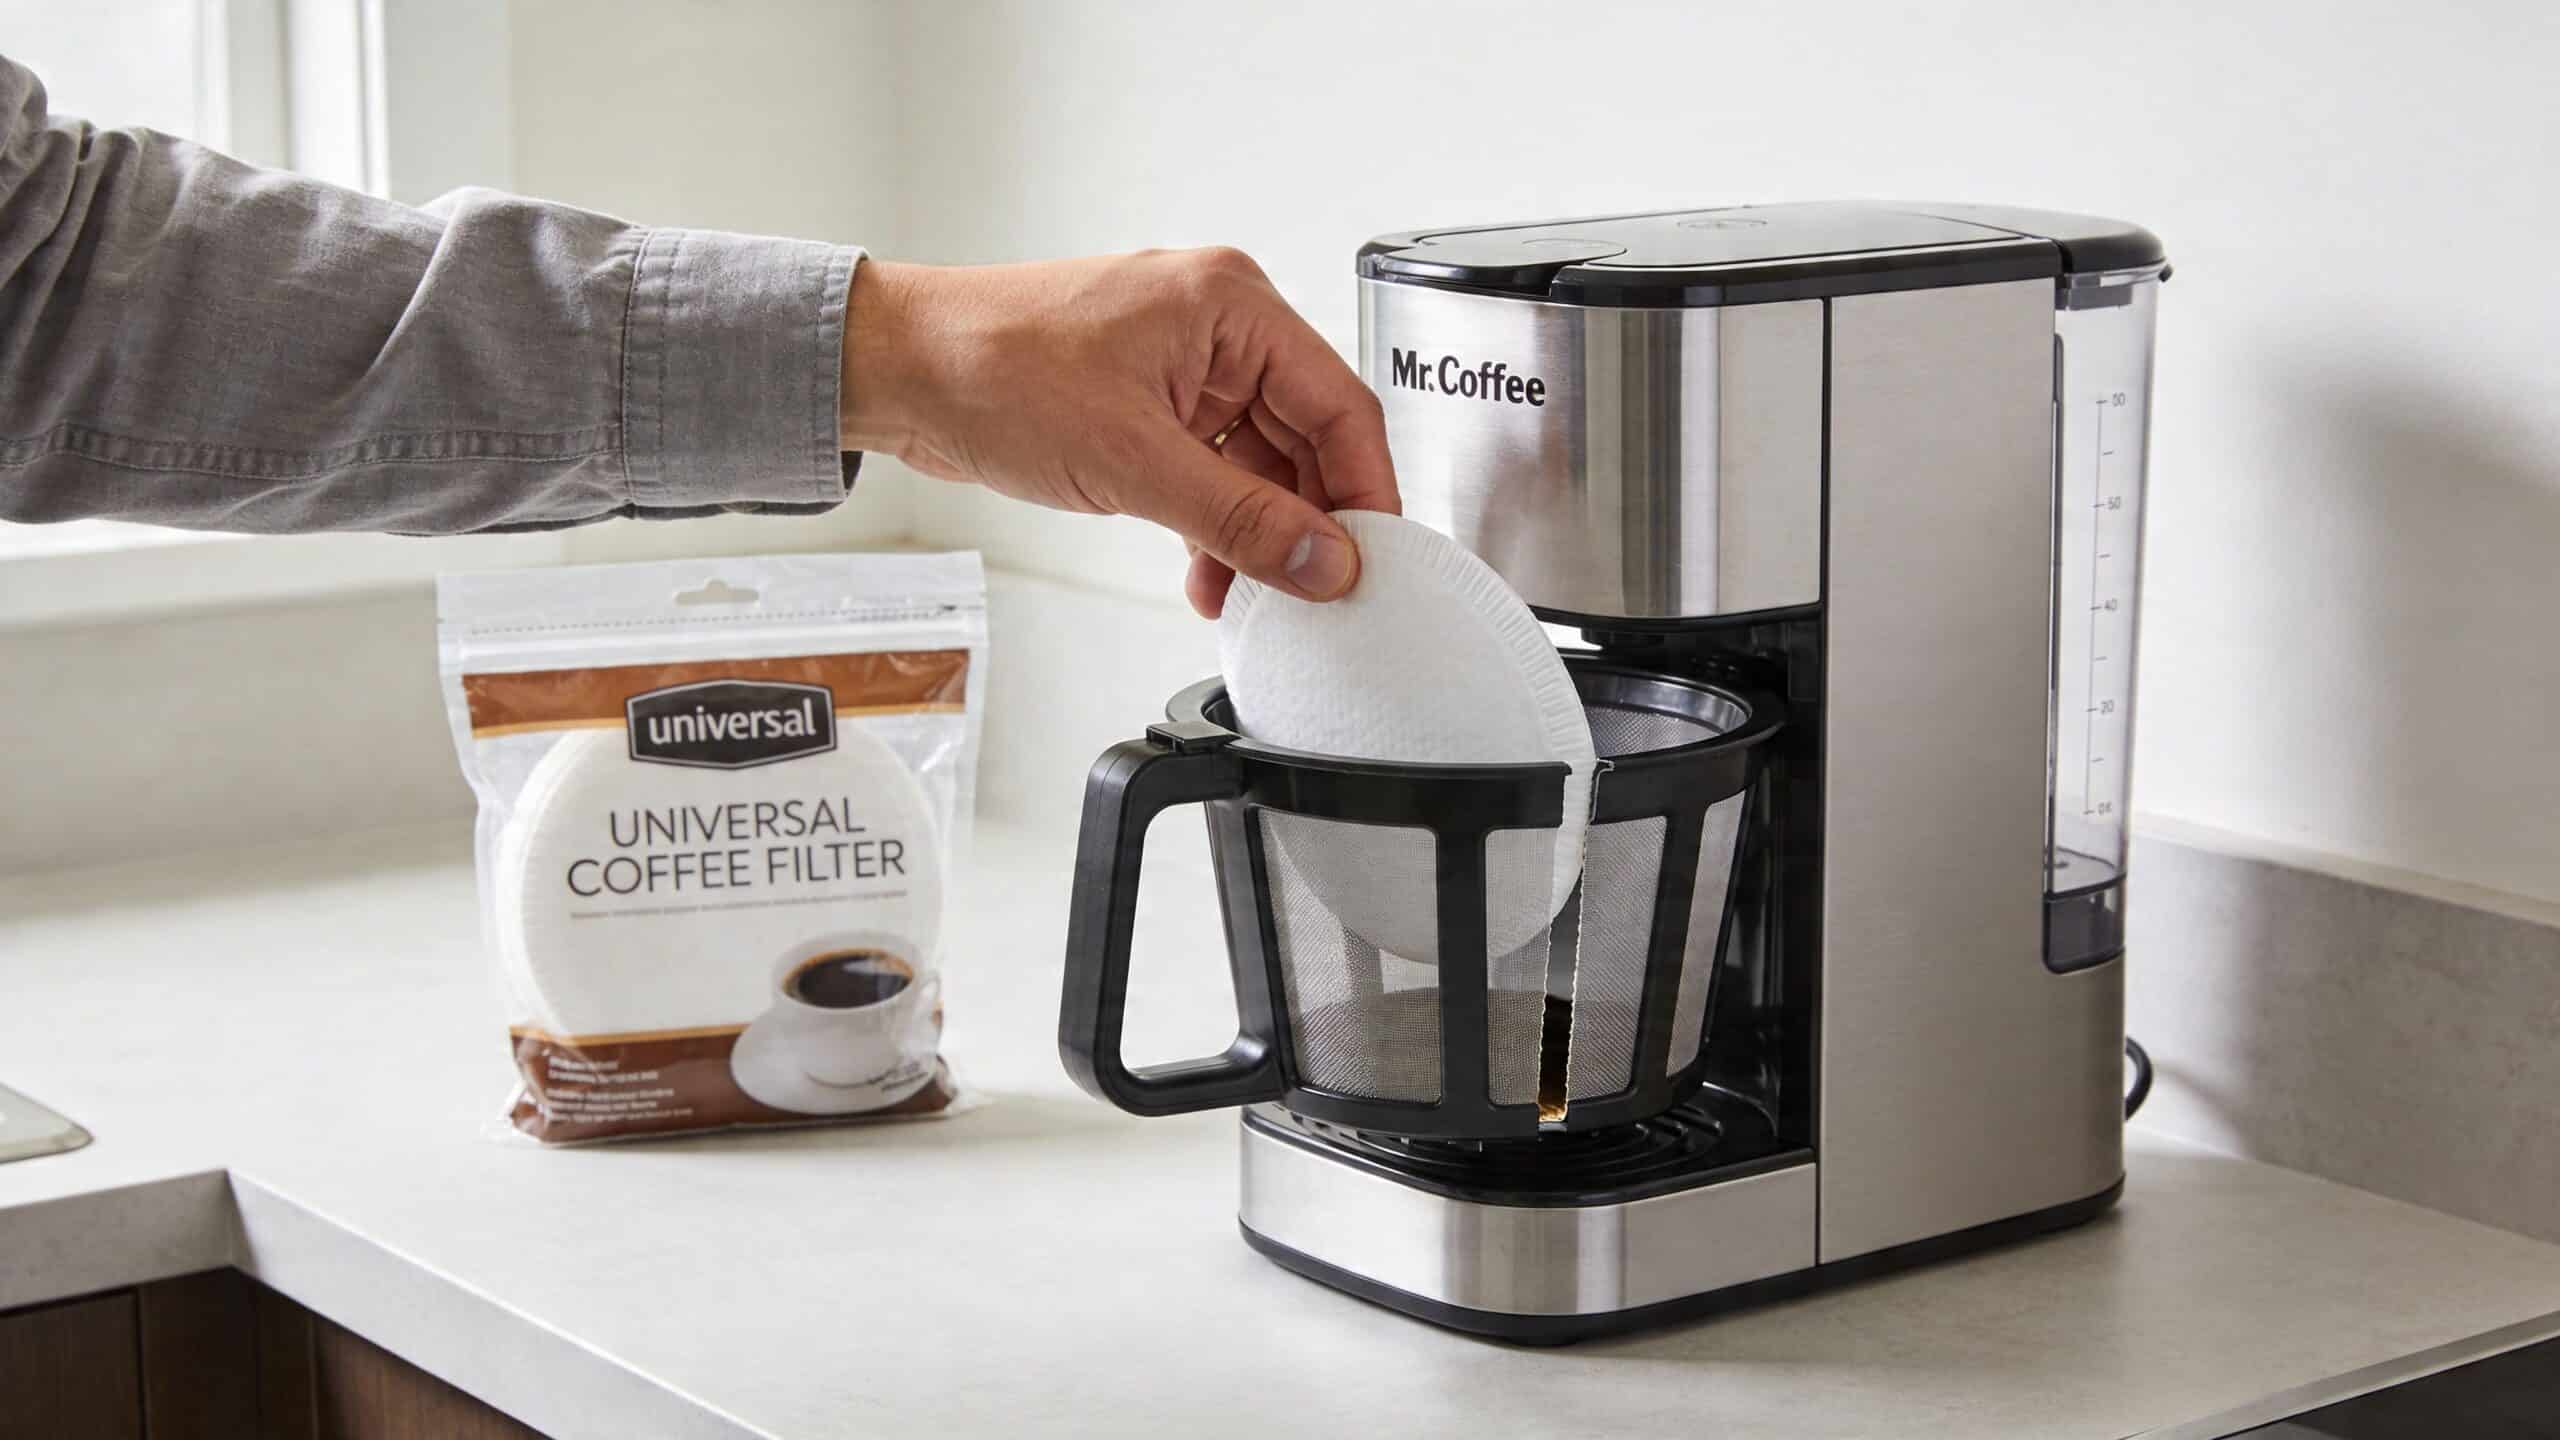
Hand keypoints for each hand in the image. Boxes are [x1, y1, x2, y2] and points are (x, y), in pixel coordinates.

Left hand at [838, 249, 1397, 617]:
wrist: (898, 370)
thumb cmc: (992, 370)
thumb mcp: (1133, 463)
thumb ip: (1241, 521)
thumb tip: (1324, 562)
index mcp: (1233, 306)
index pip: (1340, 405)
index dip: (1365, 492)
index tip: (1371, 563)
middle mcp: (1219, 324)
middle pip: (1307, 437)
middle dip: (1304, 522)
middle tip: (1310, 593)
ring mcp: (1183, 363)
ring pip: (1259, 462)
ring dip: (1254, 534)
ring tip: (1244, 596)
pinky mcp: (1149, 401)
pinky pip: (1212, 467)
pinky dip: (1215, 522)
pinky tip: (1208, 573)